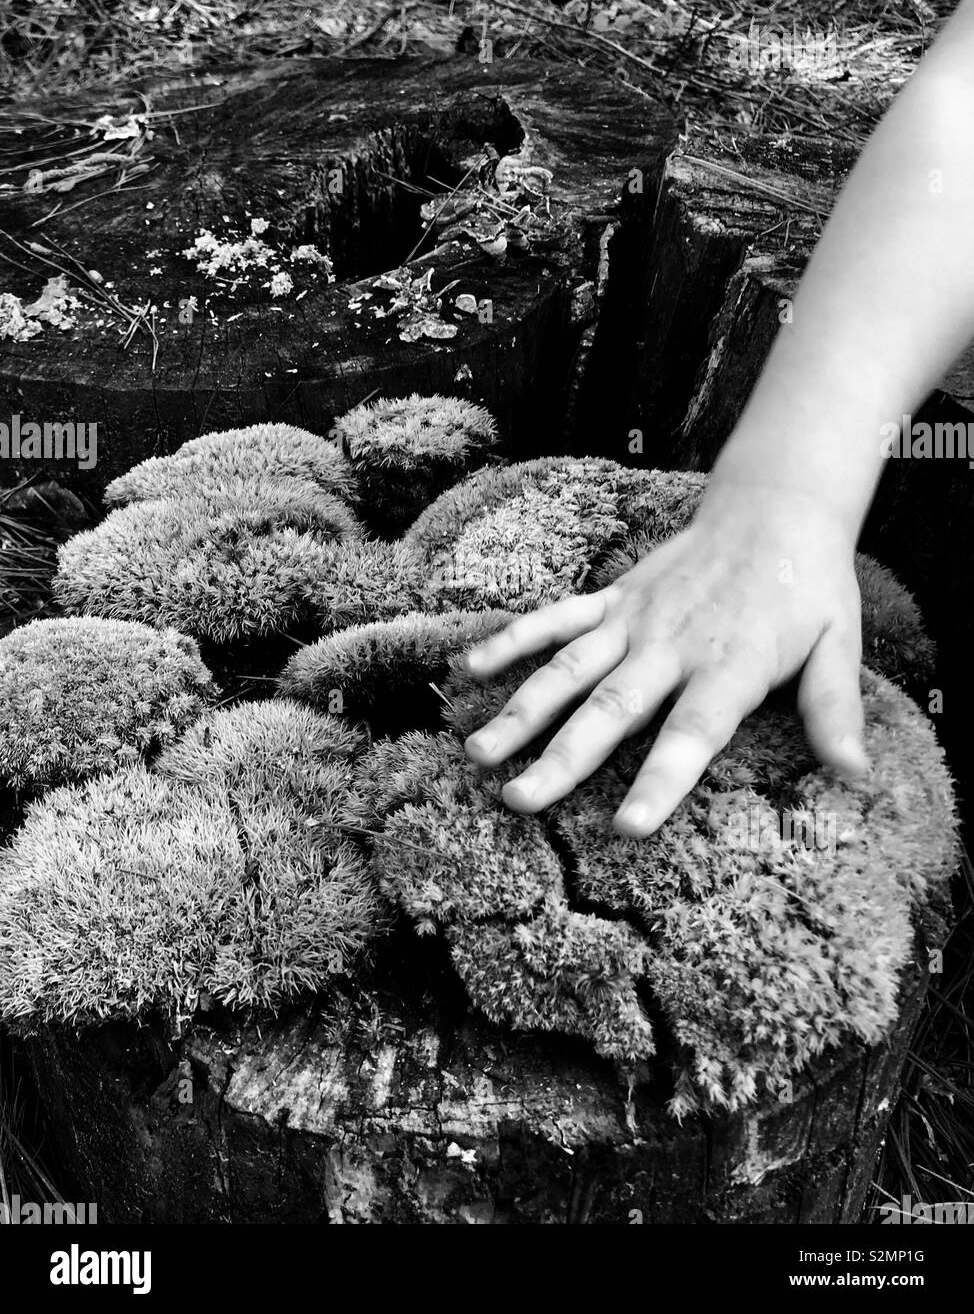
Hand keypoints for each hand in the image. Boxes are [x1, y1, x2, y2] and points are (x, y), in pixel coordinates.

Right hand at [462, 480, 869, 836]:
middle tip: (518, 802)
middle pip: (610, 709)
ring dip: (520, 711)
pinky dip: (512, 640)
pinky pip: (555, 618)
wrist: (773, 509)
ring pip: (567, 669)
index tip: (627, 827)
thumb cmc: (807, 588)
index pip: (691, 734)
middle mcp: (671, 646)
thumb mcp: (839, 644)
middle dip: (562, 759)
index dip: (660, 781)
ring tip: (478, 754)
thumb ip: (835, 710)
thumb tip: (854, 776)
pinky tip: (468, 666)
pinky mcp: (613, 599)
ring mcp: (634, 620)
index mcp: (729, 666)